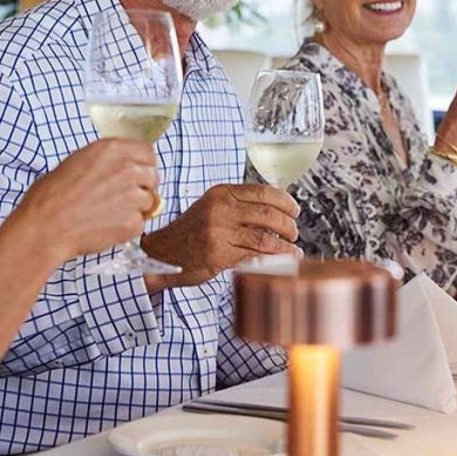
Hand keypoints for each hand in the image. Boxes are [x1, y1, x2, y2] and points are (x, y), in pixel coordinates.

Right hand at [14, 138, 156, 258]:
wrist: (45, 226)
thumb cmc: (51, 195)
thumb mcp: (78, 161)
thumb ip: (106, 161)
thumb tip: (120, 167)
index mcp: (112, 150)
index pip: (147, 151)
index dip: (143, 164)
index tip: (138, 173)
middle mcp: (128, 169)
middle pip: (153, 175)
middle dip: (142, 186)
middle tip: (122, 197)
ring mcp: (133, 196)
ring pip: (149, 201)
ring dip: (135, 208)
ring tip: (108, 214)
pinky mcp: (132, 222)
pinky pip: (140, 223)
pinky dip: (127, 228)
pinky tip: (105, 227)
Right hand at [141, 184, 299, 286]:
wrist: (162, 252)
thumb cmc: (192, 231)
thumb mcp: (212, 206)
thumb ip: (239, 204)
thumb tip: (278, 210)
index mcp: (221, 193)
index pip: (263, 192)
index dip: (285, 202)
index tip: (294, 210)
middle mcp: (220, 210)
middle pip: (268, 215)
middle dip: (288, 226)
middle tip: (293, 233)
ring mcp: (218, 233)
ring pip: (264, 239)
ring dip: (285, 247)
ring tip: (293, 251)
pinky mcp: (218, 256)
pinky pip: (253, 258)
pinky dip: (273, 261)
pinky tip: (282, 263)